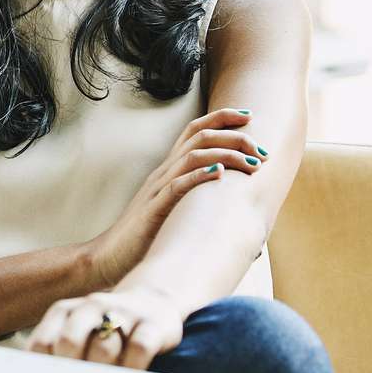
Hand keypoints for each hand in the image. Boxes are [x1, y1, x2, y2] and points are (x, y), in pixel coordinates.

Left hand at [26, 285, 184, 369]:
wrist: (153, 302)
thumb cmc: (106, 327)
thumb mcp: (78, 330)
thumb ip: (59, 350)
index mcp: (65, 311)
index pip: (43, 343)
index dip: (45, 369)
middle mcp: (90, 306)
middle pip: (69, 341)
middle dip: (70, 370)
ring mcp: (122, 313)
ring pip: (103, 347)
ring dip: (102, 372)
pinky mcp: (152, 325)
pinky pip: (139, 348)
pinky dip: (131, 368)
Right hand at [84, 107, 267, 288]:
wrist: (110, 257)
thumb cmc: (146, 237)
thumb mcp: (173, 209)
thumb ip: (195, 199)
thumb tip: (234, 204)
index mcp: (168, 169)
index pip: (195, 130)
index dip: (222, 118)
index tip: (250, 115)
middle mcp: (163, 172)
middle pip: (199, 136)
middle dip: (234, 136)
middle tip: (261, 150)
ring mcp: (157, 188)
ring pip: (193, 156)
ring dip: (227, 155)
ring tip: (252, 164)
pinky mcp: (154, 209)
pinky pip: (177, 185)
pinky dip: (199, 175)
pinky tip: (219, 173)